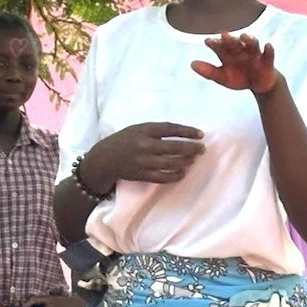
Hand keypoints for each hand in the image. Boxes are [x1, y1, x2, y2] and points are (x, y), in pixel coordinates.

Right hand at [83, 124, 204, 187]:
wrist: (104, 159)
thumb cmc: (125, 140)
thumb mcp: (138, 129)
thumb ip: (157, 130)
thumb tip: (182, 133)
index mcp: (144, 130)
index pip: (170, 129)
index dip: (187, 131)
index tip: (201, 134)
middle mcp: (144, 145)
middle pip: (174, 147)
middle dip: (191, 148)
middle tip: (202, 149)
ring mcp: (143, 162)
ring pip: (171, 163)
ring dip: (185, 162)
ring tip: (193, 160)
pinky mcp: (142, 175)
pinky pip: (163, 177)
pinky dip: (175, 175)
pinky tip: (183, 172)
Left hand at [192, 34, 279, 95]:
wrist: (259, 84)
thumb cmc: (239, 77)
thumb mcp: (223, 77)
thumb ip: (208, 71)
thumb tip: (191, 64)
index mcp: (228, 53)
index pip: (220, 46)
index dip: (214, 44)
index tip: (208, 41)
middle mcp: (241, 50)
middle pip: (235, 43)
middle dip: (230, 40)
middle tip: (224, 35)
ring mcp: (254, 54)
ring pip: (252, 44)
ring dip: (249, 40)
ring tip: (244, 37)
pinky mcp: (267, 61)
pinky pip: (269, 54)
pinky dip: (269, 50)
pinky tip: (267, 45)